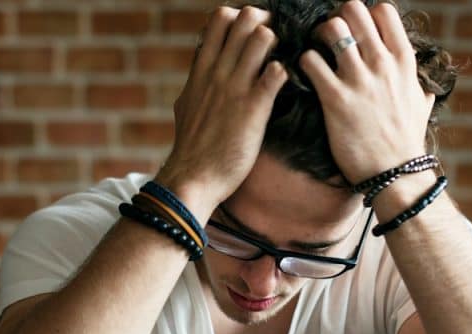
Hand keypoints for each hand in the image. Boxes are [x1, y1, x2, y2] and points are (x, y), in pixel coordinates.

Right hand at [155, 6, 288, 218]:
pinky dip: (286, 72)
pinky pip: (277, 72)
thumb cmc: (191, 146)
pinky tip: (283, 86)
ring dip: (277, 45)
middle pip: (245, 18)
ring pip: (263, 37)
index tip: (251, 34)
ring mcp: (236, 88)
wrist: (193, 177)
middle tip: (273, 45)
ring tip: (277, 64)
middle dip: (265, 23)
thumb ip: (197, 83)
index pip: (220, 19)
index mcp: (201, 69)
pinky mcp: (254, 108)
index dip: (241, 18)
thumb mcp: (186, 104)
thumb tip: (200, 73)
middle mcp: (218, 72)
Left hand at [299, 0, 435, 184]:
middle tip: (327, 38)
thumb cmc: (405, 141)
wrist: (395, 173)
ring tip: (315, 53)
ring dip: (317, 37)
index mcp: (403, 60)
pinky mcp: (336, 98)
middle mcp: (382, 63)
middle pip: (354, 11)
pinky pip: (311, 62)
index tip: (353, 31)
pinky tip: (304, 75)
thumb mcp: (421, 106)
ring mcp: (359, 79)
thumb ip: (419, 89)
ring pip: (331, 29)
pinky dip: (302, 63)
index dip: (362, 15)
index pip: (382, 10)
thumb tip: (426, 87)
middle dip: (336, 19)